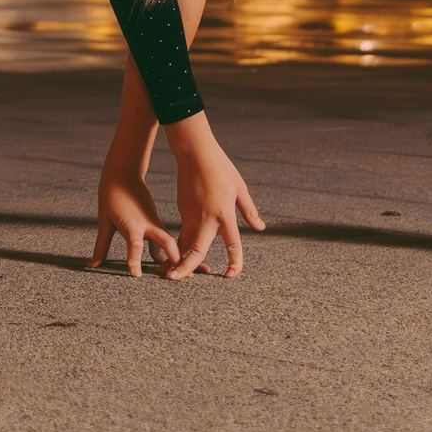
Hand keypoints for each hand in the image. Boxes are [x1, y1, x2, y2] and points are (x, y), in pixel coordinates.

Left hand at [90, 166, 180, 275]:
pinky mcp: (157, 224)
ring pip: (170, 242)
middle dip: (174, 258)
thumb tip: (92, 265)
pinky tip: (179, 264)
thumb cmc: (111, 197)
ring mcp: (155, 224)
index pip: (133, 245)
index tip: (136, 275)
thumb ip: (101, 246)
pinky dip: (173, 252)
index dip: (134, 260)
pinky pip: (166, 241)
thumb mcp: (105, 222)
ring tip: (195, 274)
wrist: (124, 174)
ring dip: (179, 257)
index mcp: (131, 224)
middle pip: (166, 242)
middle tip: (182, 277)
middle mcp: (147, 225)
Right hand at [164, 115, 264, 279]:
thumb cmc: (220, 168)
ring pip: (182, 241)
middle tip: (175, 279)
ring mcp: (190, 214)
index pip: (232, 244)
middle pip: (194, 249)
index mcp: (224, 214)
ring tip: (171, 273)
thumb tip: (260, 228)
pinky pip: (181, 230)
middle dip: (185, 267)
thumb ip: (249, 211)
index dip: (234, 262)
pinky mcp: (182, 208)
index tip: (232, 276)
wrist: (195, 152)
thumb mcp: (240, 189)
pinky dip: (180, 243)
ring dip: (178, 258)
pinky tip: (179, 251)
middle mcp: (205, 218)